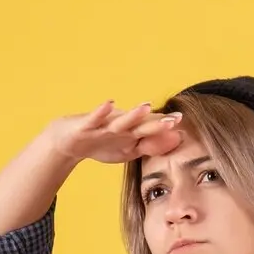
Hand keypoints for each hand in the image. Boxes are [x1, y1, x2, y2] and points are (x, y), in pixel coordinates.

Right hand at [48, 101, 184, 164]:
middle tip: (175, 119)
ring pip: (121, 121)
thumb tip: (175, 140)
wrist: (68, 140)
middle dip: (157, 123)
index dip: (167, 129)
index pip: (152, 131)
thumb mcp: (127, 150)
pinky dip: (102, 112)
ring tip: (147, 107)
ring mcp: (104, 125)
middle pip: (141, 125)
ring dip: (133, 114)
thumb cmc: (100, 143)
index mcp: (131, 133)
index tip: (184, 125)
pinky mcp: (87, 126)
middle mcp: (120, 126)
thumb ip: (150, 145)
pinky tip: (110, 103)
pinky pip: (95, 118)